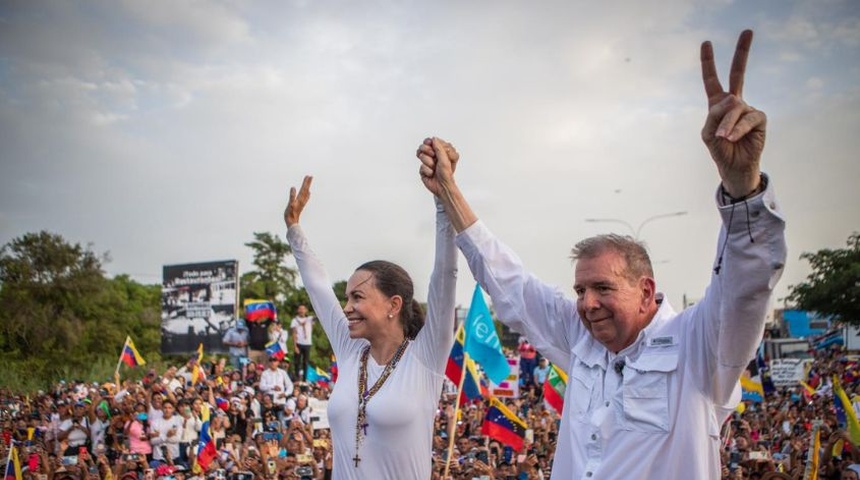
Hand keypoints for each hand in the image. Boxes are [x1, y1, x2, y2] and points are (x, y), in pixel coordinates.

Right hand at [284, 175, 312, 226]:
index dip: (305, 182)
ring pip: (306, 193)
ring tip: (309, 182)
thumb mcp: (290, 204)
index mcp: (300, 199)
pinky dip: (307, 194)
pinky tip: (309, 193)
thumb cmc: (290, 214)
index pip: (303, 188)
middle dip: (308, 183)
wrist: (292, 222)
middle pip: (306, 189)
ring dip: (307, 187)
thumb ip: (292, 196)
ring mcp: (302, 203)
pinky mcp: (301, 205)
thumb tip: (293, 188)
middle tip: (310, 176)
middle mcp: (302, 200)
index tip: (308, 176)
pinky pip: (305, 198)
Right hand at [416, 137, 458, 195]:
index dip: (431, 143)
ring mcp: (428, 161)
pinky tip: (431, 174)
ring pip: (421, 155)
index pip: (433, 141)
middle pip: (424, 146)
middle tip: (433, 157)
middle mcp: (435, 155)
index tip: (432, 145)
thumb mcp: (445, 160)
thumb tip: (434, 139)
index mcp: (442, 151)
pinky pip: (421, 166)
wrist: (442, 187)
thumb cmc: (446, 174)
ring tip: (434, 168)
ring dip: (428, 163)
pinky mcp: (423, 168)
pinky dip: (427, 170)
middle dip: (428, 152)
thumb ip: (439, 148)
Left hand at [700, 29, 765, 197]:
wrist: (734, 167)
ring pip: (734, 108)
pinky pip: (746, 118)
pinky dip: (737, 129)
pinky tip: (732, 137)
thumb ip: (714, 116)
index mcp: (717, 104)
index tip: (706, 43)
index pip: (712, 79)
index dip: (708, 62)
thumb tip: (733, 100)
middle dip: (742, 52)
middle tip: (748, 30)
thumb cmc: (720, 149)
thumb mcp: (708, 134)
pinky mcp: (759, 118)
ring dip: (726, 124)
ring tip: (723, 137)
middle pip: (738, 73)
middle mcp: (734, 102)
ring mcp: (748, 108)